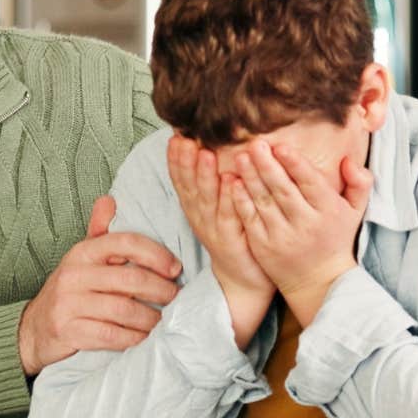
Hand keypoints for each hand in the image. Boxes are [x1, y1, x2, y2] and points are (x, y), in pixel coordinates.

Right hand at [18, 195, 183, 374]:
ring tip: (161, 321)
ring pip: (124, 309)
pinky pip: (111, 335)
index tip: (174, 269)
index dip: (156, 254)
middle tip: (175, 298)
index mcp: (82, 252)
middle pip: (130, 279)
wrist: (33, 329)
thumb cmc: (69, 292)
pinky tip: (143, 338)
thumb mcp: (80, 259)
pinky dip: (133, 338)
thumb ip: (98, 232)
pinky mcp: (68, 331)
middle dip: (161, 290)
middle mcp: (74, 275)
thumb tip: (108, 200)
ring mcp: (69, 304)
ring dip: (150, 318)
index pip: (125, 243)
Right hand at [167, 135, 275, 346]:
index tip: (174, 136)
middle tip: (184, 140)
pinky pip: (231, 218)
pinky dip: (230, 199)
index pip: (182, 181)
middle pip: (189, 187)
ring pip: (207, 200)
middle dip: (185, 162)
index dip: (176, 160)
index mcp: (196, 208)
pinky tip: (232, 181)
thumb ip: (211, 183)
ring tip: (205, 154)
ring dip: (205, 177)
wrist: (243, 281)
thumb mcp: (216, 209)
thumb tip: (206, 148)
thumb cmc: (234, 238)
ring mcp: (214, 230)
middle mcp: (200, 218)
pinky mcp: (232, 242)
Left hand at [227, 140, 370, 325]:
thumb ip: (359, 183)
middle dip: (267, 166)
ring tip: (240, 157)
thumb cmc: (336, 237)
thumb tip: (348, 160)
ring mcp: (282, 237)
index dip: (295, 164)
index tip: (281, 146)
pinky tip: (233, 183)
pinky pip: (250, 220)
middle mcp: (305, 224)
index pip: (310, 183)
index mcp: (328, 211)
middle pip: (283, 190)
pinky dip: (241, 201)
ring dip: (250, 178)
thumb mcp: (355, 211)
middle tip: (254, 144)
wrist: (317, 280)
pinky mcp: (263, 247)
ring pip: (263, 202)